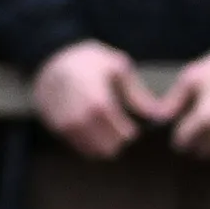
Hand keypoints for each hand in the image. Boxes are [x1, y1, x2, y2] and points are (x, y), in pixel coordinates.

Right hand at [32, 39, 154, 159]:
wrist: (49, 56)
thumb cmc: (88, 60)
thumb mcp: (118, 67)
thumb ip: (138, 95)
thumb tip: (160, 116)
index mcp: (98, 103)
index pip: (123, 135)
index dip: (130, 131)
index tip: (132, 123)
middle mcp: (78, 118)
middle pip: (109, 148)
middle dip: (118, 140)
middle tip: (118, 127)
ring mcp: (63, 124)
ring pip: (92, 152)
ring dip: (102, 144)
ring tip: (104, 126)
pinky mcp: (54, 128)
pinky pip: (77, 146)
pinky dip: (87, 141)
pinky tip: (89, 125)